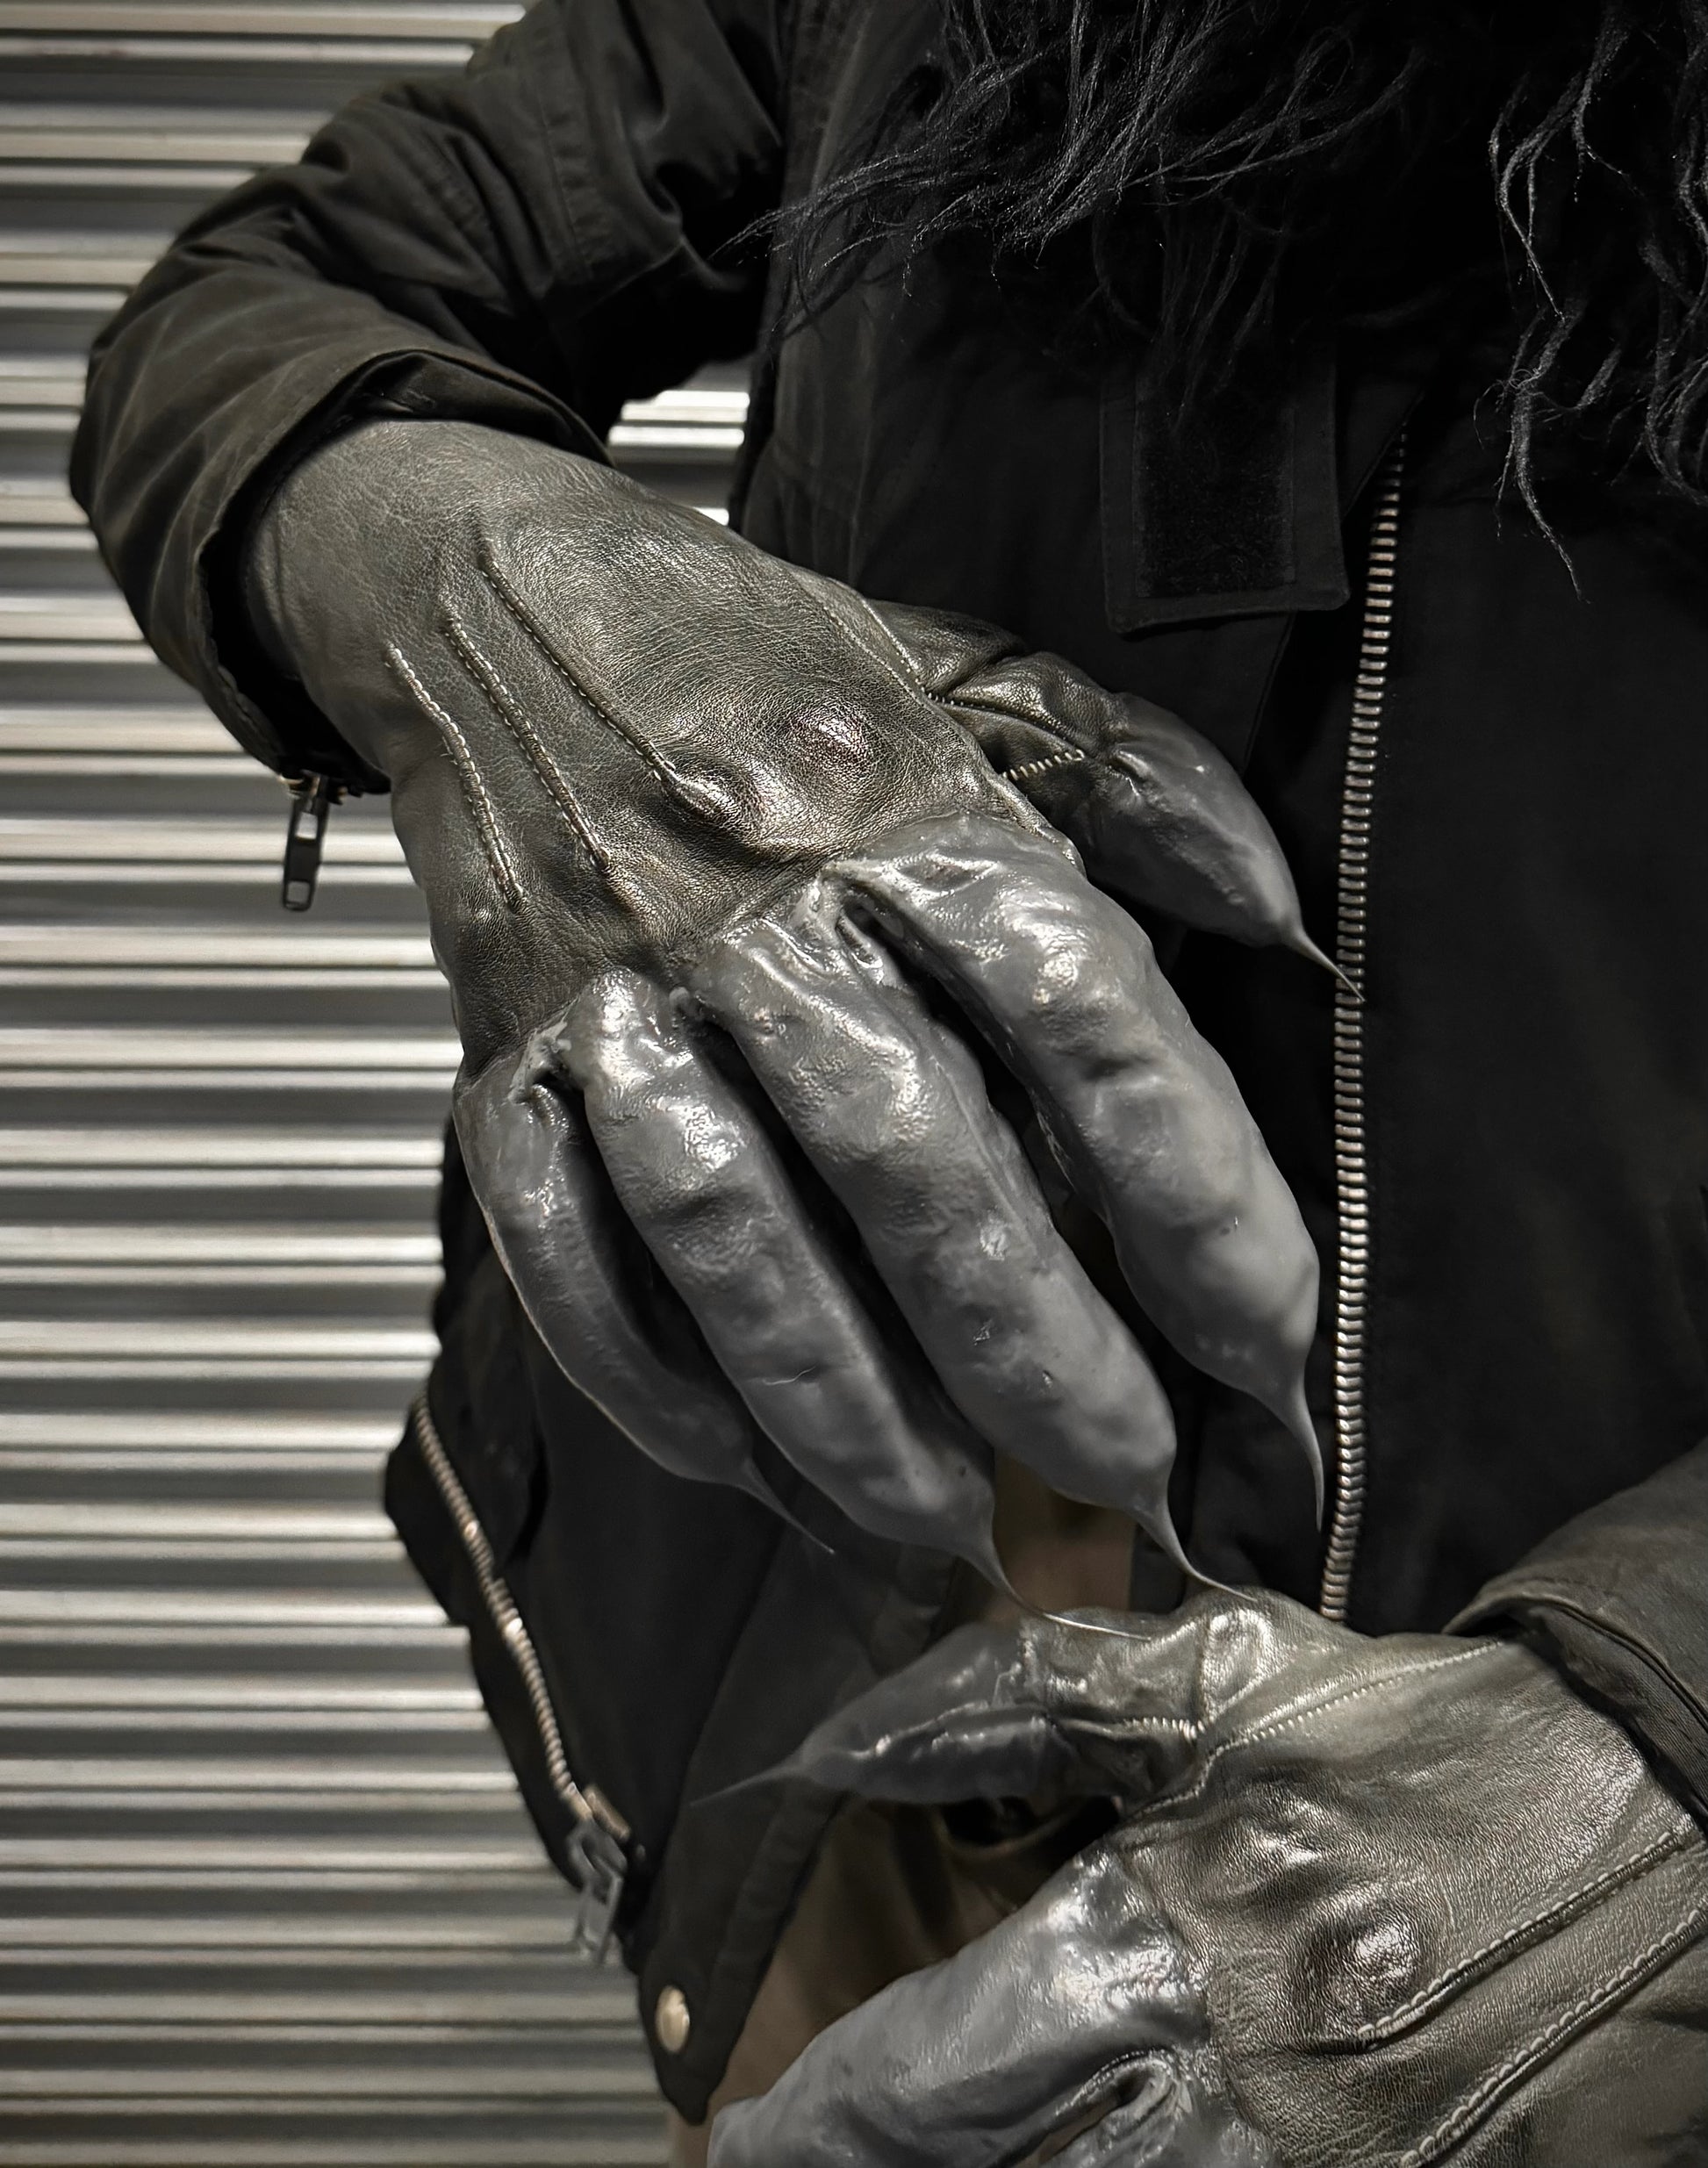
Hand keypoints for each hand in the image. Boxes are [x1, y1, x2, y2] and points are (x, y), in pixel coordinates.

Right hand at [249, 419, 1323, 1571]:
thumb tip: (1284, 926)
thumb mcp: (970, 672)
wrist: (496, 611)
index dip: (1194, 1198)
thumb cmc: (759, 662)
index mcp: (907, 812)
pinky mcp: (500, 1059)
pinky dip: (649, 1375)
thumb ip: (1139, 786)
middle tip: (1127, 1479)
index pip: (1087, 1024)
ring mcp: (613, 994)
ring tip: (941, 1521)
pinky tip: (744, 1466)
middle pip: (914, 1161)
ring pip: (729, 1231)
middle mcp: (757, 911)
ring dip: (838, 1401)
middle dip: (1033, 1350)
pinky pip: (560, 1247)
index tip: (1265, 1341)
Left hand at [711, 1592, 1707, 2165]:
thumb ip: (1016, 1694)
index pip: (939, 2074)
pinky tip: (1099, 2165)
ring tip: (947, 2166)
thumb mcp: (1212, 1677)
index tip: (751, 2137)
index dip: (826, 2123)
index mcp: (1172, 1945)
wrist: (1652, 1812)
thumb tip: (850, 1738)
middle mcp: (1241, 2094)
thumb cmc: (1411, 1739)